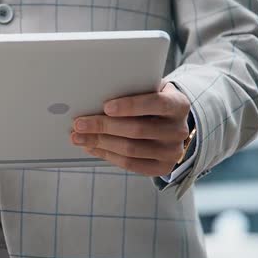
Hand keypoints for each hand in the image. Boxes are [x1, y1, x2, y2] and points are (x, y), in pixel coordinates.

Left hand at [70, 82, 190, 175]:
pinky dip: (107, 155)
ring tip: (78, 137)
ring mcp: (172, 152)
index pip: (156, 104)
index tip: (106, 106)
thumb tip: (95, 93)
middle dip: (103, 126)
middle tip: (79, 124)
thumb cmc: (151, 101)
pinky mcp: (162, 168)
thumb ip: (131, 89)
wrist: (170, 123)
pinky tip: (92, 147)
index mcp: (178, 104)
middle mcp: (179, 130)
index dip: (130, 106)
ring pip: (130, 149)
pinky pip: (130, 164)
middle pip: (137, 130)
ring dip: (99, 143)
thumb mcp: (148, 89)